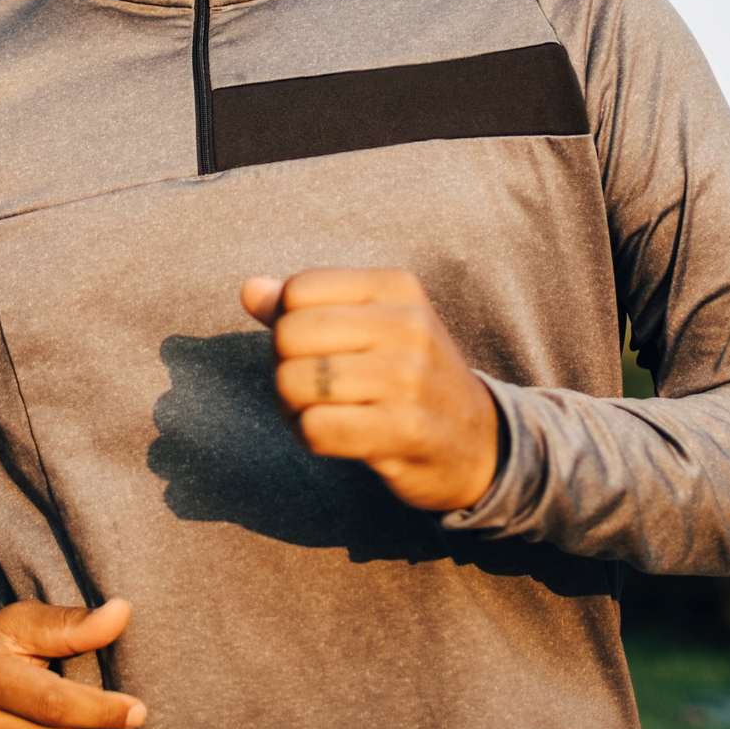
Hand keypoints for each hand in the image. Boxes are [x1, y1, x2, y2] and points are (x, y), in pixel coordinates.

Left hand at [241, 267, 501, 512]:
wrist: (479, 442)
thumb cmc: (408, 376)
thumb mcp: (371, 325)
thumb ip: (307, 305)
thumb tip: (249, 289)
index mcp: (396, 287)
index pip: (299, 290)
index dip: (286, 323)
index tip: (314, 348)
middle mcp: (408, 325)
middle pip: (290, 335)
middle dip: (284, 367)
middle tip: (311, 388)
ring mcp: (409, 379)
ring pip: (296, 383)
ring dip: (293, 408)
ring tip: (321, 412)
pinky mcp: (405, 431)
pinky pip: (315, 429)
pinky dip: (308, 437)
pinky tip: (333, 437)